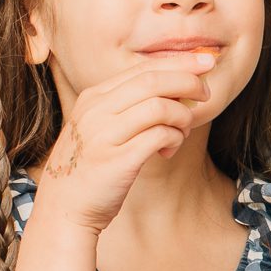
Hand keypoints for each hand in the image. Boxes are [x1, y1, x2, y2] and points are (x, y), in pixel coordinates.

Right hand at [35, 56, 215, 236]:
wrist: (64, 209)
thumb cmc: (91, 168)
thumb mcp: (100, 127)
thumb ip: (127, 107)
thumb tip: (176, 89)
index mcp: (93, 98)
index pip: (142, 69)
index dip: (178, 63)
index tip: (206, 62)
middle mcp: (96, 111)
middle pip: (152, 80)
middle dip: (188, 82)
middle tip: (206, 94)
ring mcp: (104, 135)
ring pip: (160, 107)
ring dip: (182, 117)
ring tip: (180, 133)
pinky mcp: (117, 160)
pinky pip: (159, 136)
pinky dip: (174, 139)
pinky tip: (168, 151)